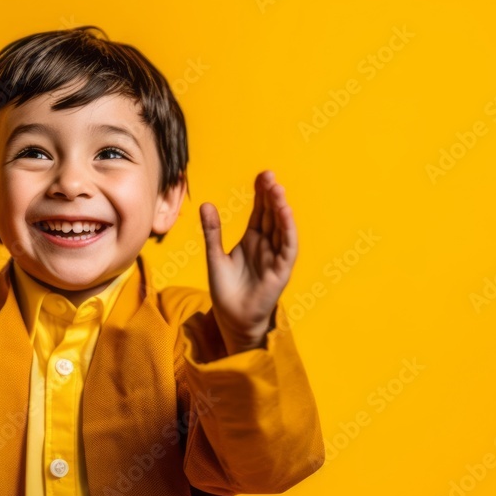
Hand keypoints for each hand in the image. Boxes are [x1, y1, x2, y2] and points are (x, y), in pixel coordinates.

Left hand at [199, 170, 296, 353]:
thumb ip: (212, 231)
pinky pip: (287, 247)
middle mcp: (266, 245)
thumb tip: (207, 203)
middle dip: (271, 196)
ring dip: (281, 209)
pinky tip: (285, 214)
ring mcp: (275, 257)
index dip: (261, 194)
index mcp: (252, 240)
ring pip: (281, 228)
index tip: (261, 175)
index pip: (260, 212)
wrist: (232, 319)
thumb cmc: (226, 290)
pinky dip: (288, 231)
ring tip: (277, 190)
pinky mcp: (281, 271)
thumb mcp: (215, 256)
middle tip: (269, 176)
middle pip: (271, 215)